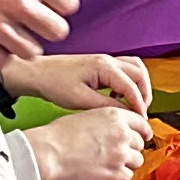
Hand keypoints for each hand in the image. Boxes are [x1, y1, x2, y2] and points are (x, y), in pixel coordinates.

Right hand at [0, 0, 73, 51]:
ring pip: (32, 51)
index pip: (69, 5)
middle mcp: (20, 3)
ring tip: (11, 34)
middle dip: (47, 29)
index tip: (52, 7)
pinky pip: (2, 61)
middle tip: (34, 25)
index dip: (60, 7)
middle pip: (58, 32)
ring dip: (24, 44)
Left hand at [0, 52, 150, 112]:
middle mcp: (108, 60)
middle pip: (140, 74)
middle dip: (144, 94)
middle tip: (140, 113)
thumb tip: (126, 115)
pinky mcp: (100, 65)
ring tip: (133, 105)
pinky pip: (125, 71)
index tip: (141, 120)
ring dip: (139, 87)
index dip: (139, 105)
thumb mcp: (80, 100)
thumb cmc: (53, 83)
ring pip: (135, 69)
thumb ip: (106, 107)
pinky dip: (128, 83)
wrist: (35, 73)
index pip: (132, 85)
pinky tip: (117, 98)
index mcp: (104, 66)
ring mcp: (105, 60)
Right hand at [29, 104, 155, 179]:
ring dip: (127, 162)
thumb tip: (114, 130)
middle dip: (131, 148)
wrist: (50, 152)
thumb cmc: (60, 135)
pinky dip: (119, 175)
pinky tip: (107, 172)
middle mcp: (122, 133)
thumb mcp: (88, 116)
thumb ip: (107, 122)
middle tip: (118, 152)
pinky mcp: (116, 172)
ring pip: (137, 160)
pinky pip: (128, 175)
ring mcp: (121, 154)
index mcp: (115, 116)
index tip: (143, 136)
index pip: (141, 123)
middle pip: (140, 143)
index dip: (142, 131)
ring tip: (111, 163)